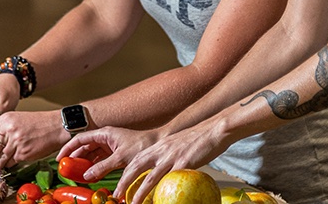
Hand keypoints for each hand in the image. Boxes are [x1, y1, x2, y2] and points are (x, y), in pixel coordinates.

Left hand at [0, 110, 67, 169]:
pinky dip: (8, 164)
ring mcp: (16, 143)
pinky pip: (10, 162)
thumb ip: (2, 127)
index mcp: (5, 119)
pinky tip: (9, 163)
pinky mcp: (23, 153)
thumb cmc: (37, 123)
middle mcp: (9, 130)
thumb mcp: (16, 118)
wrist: (55, 127)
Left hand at [60, 125, 224, 203]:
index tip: (115, 189)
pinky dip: (163, 191)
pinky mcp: (184, 163)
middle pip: (135, 167)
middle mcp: (159, 151)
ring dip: (139, 192)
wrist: (212, 130)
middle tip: (115, 198)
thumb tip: (154, 178)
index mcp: (155, 148)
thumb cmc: (193, 143)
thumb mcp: (173, 149)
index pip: (133, 162)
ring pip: (150, 176)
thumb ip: (162, 161)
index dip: (122, 175)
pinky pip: (171, 179)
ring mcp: (171, 157)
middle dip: (123, 184)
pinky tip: (159, 200)